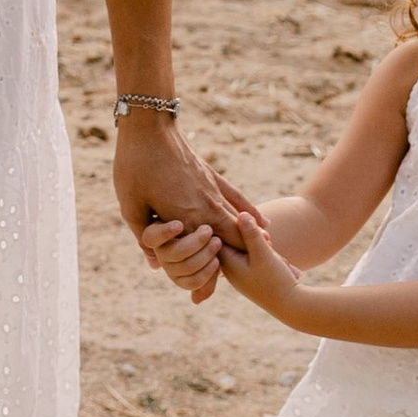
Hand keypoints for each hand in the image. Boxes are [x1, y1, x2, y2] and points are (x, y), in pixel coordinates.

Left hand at [113, 108, 266, 306]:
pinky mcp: (212, 176)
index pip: (213, 255)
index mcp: (188, 220)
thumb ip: (145, 239)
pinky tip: (265, 225)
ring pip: (242, 222)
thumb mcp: (130, 207)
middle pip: (238, 241)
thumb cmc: (135, 167)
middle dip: (259, 261)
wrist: (149, 127)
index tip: (245, 290)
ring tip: (279, 258)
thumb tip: (154, 264)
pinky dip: (252, 213)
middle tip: (287, 274)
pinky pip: (238, 199)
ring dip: (259, 242)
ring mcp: (213, 191)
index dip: (223, 277)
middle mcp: (208, 208)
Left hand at [213, 220, 303, 322]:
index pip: (221, 234)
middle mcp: (228, 268)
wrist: (292, 306)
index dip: (239, 227)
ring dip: (264, 248)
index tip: (259, 236)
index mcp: (226, 262)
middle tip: (271, 247)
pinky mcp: (249, 273)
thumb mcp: (264, 253)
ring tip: (280, 261)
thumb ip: (251, 233)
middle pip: (233, 240)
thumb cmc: (276, 280)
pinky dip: (268, 255)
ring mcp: (238, 271)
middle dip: (255, 238)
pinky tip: (283, 265)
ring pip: (246, 247)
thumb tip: (240, 213)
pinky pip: (254, 255)